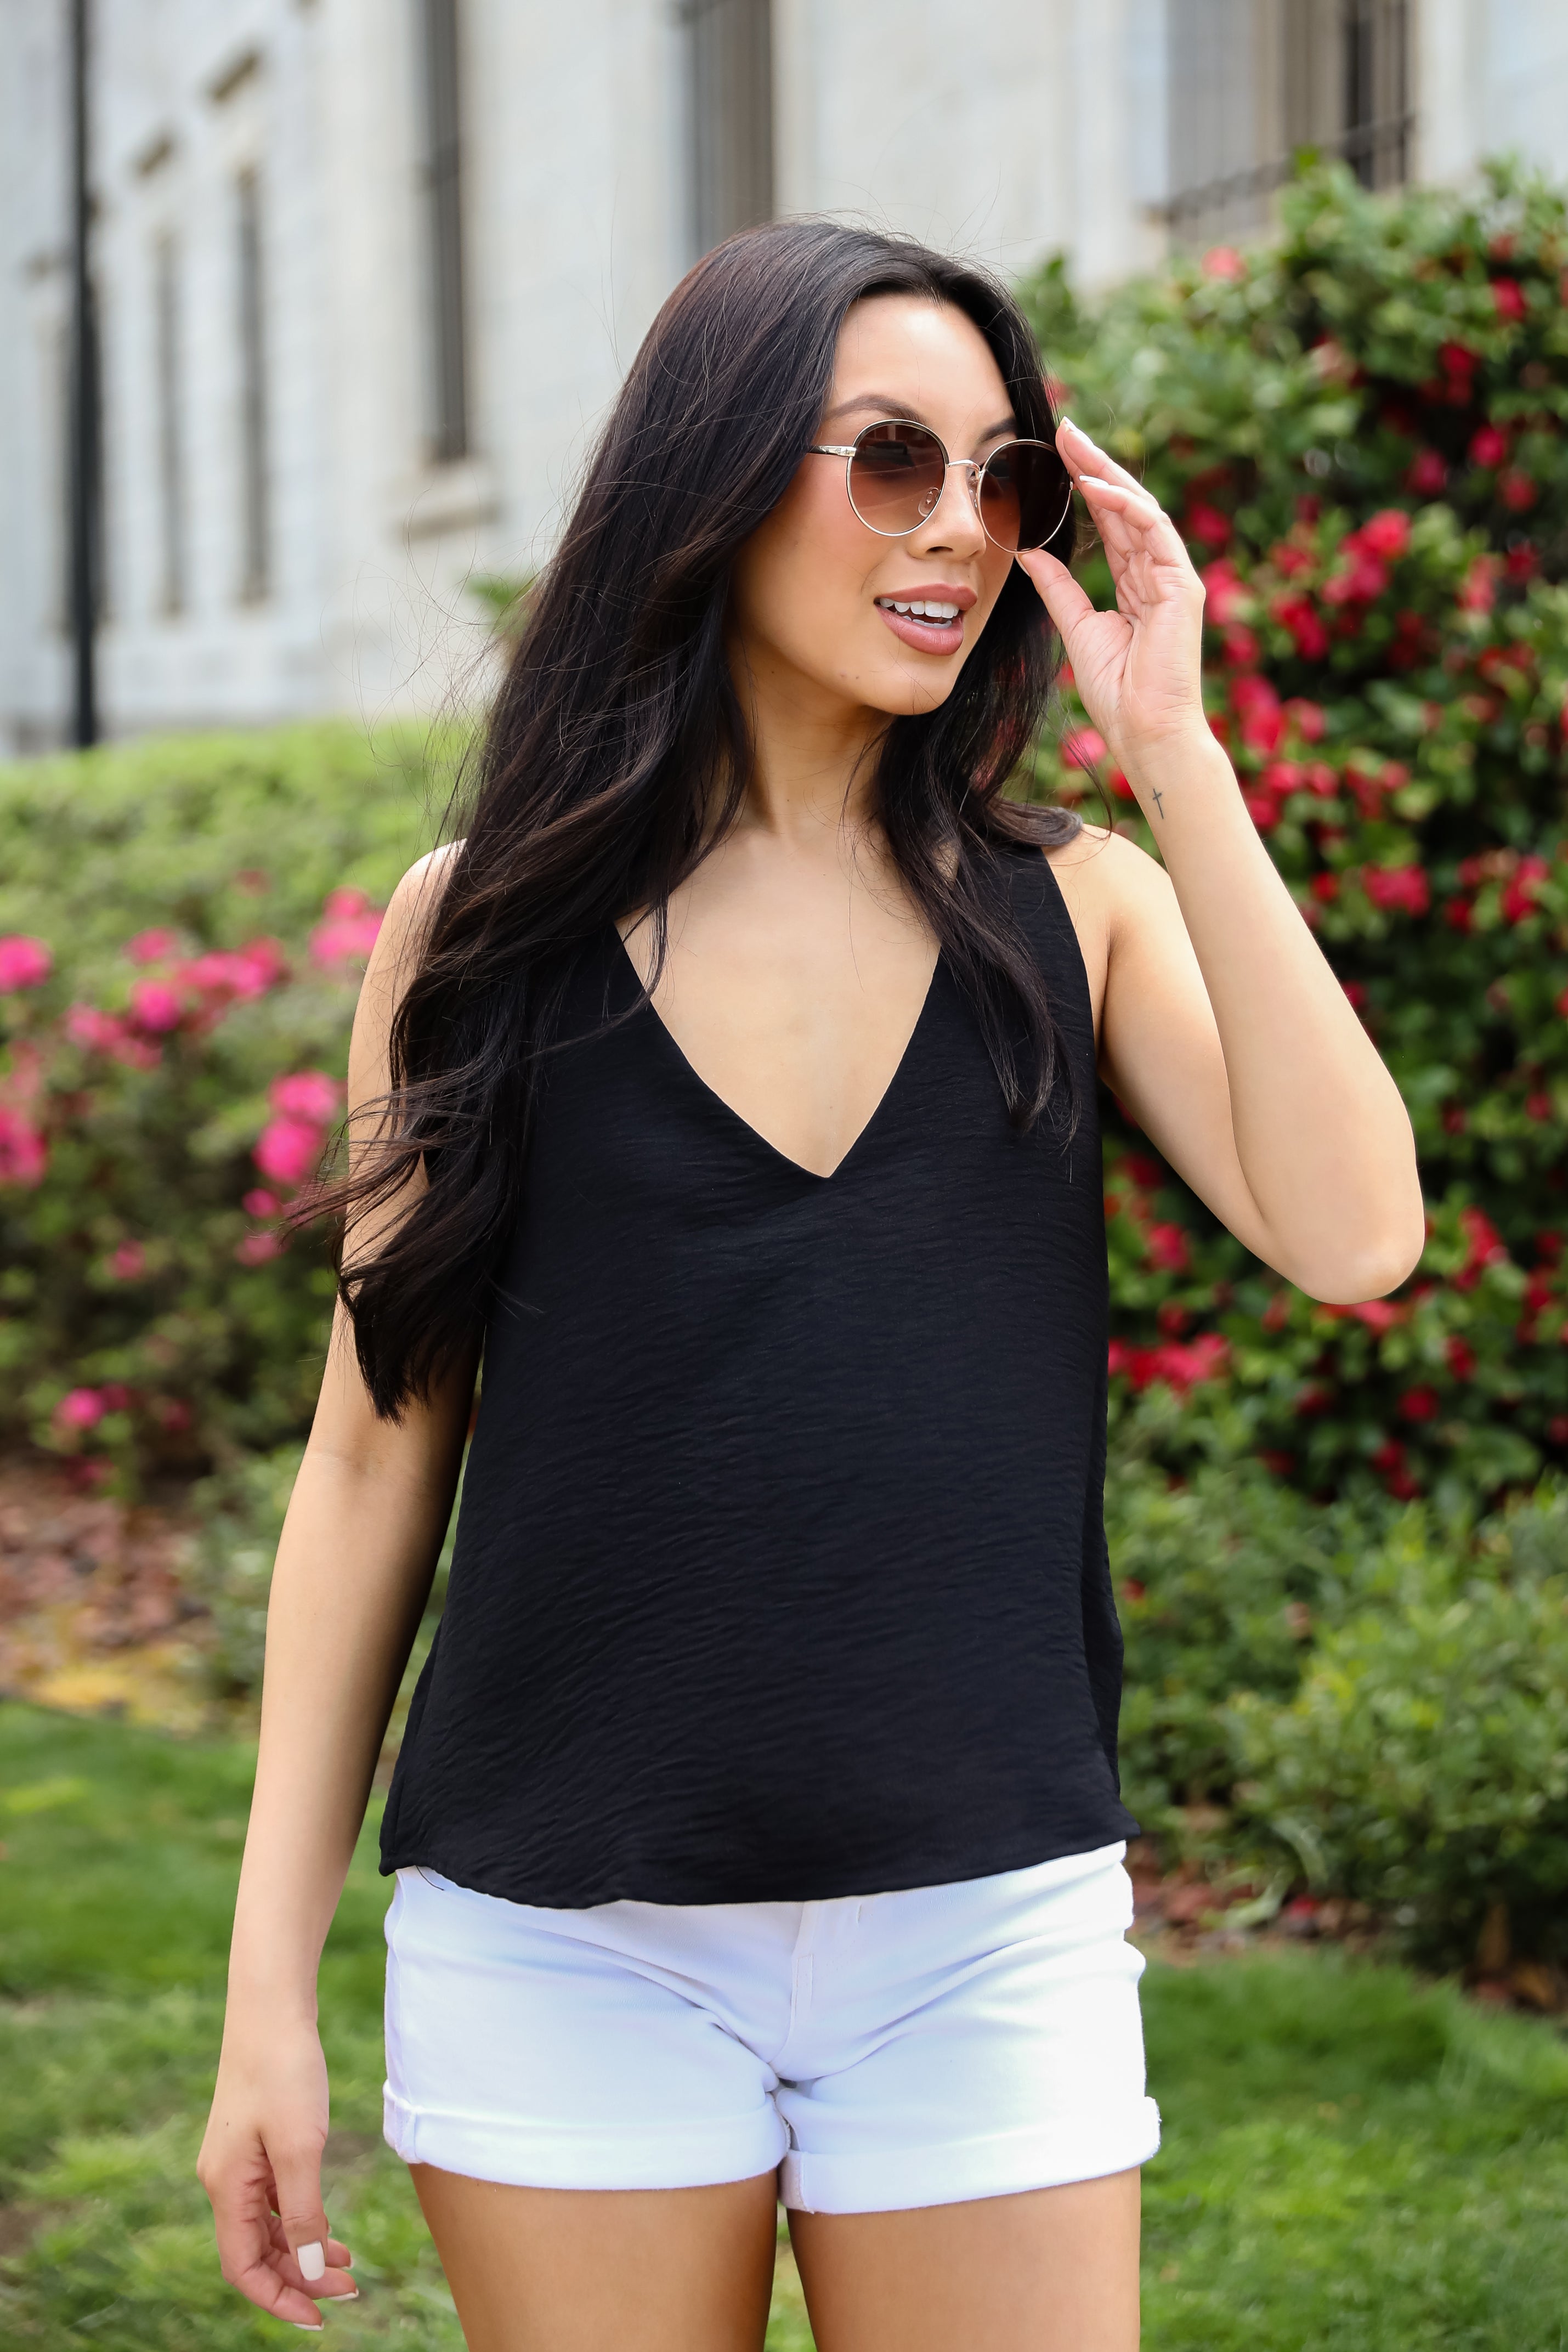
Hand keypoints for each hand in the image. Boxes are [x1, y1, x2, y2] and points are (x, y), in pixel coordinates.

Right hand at [197, 2015, 357, 2330]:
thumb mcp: (300, 2146)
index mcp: (225, 2187)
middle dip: (299, 2278)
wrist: (272, 2006)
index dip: (277, 2299)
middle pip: (257, 2252)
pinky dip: (302, 2220)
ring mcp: (238, 2162)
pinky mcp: (255, 2143)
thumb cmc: (284, 2070)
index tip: (319, 2317)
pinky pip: (274, 2201)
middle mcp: (224, 2180)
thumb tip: (304, 2274)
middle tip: (350, 2288)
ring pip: (268, 2229)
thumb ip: (302, 2214)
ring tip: (348, 2265)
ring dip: (303, 2252)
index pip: (243, 2268)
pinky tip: (331, 2229)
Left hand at [1017, 419, 1207, 770]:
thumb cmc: (1118, 692)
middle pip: (1126, 505)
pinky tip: (1091, 486)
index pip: (1111, 521)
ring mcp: (1174, 576)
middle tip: (1065, 430)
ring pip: (1141, 507)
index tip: (1056, 458)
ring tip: (1074, 443)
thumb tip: (1029, 552)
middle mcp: (1159, 572)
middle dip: (1095, 465)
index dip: (1085, 487)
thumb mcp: (1077, 628)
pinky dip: (1122, 505)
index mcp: (1138, 582)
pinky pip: (1152, 529)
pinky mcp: (1182, 585)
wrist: (1145, 731)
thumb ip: (1058, 588)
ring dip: (1106, 472)